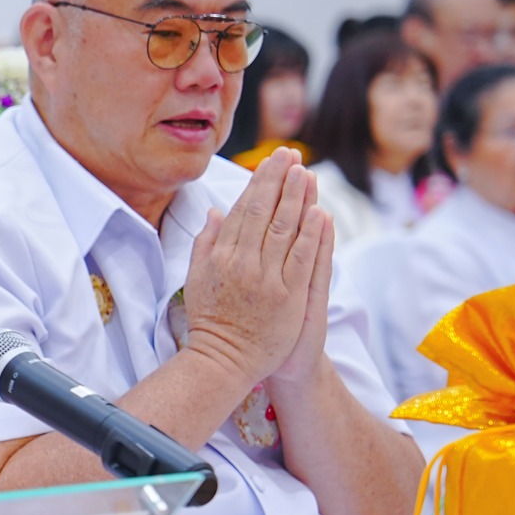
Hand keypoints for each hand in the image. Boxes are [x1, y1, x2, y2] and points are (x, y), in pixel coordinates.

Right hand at [179, 151, 324, 390]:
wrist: (222, 361)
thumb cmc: (209, 321)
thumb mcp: (196, 279)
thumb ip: (205, 244)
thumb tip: (214, 211)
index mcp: (221, 256)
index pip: (242, 210)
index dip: (259, 183)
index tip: (271, 162)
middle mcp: (242, 263)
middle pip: (264, 213)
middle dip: (278, 181)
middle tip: (290, 154)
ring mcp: (267, 279)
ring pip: (283, 230)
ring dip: (296, 198)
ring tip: (306, 172)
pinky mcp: (288, 296)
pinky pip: (302, 259)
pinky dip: (311, 234)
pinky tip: (319, 212)